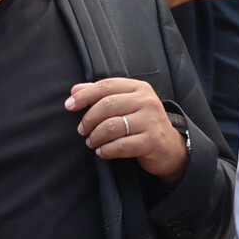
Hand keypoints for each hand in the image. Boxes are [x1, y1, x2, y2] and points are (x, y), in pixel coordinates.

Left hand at [66, 78, 188, 183]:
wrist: (170, 148)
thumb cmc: (143, 124)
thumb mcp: (126, 105)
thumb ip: (102, 95)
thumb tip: (74, 89)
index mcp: (139, 88)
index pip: (106, 86)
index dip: (84, 95)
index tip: (69, 106)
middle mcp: (147, 101)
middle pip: (107, 105)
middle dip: (88, 120)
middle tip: (82, 130)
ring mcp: (151, 121)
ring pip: (112, 126)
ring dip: (96, 137)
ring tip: (92, 143)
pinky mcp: (152, 141)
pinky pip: (121, 145)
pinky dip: (107, 150)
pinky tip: (102, 152)